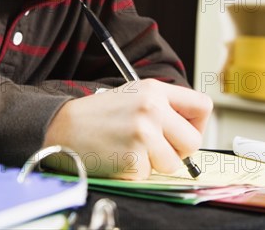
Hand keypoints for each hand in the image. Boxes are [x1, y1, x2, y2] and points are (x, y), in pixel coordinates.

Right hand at [42, 79, 212, 179]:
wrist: (62, 126)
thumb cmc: (98, 114)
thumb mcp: (133, 95)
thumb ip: (164, 107)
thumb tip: (191, 131)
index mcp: (155, 90)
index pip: (202, 106)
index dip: (197, 124)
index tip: (183, 132)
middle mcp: (152, 109)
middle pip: (193, 141)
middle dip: (179, 151)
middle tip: (156, 148)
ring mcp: (143, 134)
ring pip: (174, 163)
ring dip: (155, 163)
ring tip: (132, 150)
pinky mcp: (133, 158)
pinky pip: (149, 174)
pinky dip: (136, 172)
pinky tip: (119, 157)